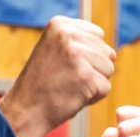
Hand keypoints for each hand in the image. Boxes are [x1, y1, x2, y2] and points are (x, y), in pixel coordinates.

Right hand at [0, 16, 115, 136]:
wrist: (25, 111)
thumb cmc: (41, 84)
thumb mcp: (54, 50)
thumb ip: (81, 43)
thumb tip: (114, 54)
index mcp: (59, 24)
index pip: (96, 36)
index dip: (86, 56)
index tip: (63, 66)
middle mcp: (68, 35)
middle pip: (105, 52)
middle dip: (92, 70)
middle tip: (66, 80)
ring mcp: (78, 55)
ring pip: (108, 69)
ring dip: (93, 83)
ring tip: (70, 87)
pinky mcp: (86, 77)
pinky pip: (106, 88)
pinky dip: (93, 97)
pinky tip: (73, 97)